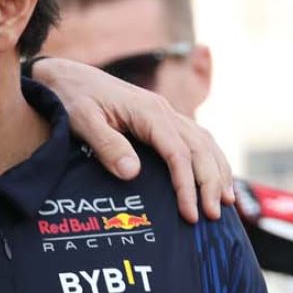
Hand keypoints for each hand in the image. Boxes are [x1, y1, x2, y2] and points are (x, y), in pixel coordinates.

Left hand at [31, 56, 234, 224]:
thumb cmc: (71, 99)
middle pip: (200, 148)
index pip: (178, 153)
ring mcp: (165, 114)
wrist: (67, 77)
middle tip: (214, 216)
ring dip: (218, 171)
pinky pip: (195, 139)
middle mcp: (164, 111)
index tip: (190, 213)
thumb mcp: (82, 120)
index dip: (187, 185)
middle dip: (210, 183)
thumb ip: (107, 145)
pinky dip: (210, 159)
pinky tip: (215, 178)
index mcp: (149, 112)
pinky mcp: (161, 120)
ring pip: (204, 142)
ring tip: (225, 202)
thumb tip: (133, 173)